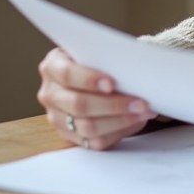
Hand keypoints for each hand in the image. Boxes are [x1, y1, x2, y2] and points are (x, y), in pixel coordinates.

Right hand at [37, 47, 156, 149]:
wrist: (90, 75)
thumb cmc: (96, 60)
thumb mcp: (96, 52)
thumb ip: (107, 60)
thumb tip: (134, 74)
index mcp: (52, 66)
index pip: (67, 74)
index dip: (89, 80)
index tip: (112, 83)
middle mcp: (50, 94)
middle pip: (79, 104)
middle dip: (113, 105)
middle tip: (140, 102)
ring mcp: (57, 117)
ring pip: (88, 127)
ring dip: (120, 120)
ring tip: (143, 112)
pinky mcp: (70, 136)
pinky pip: (94, 141)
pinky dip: (119, 131)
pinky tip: (135, 120)